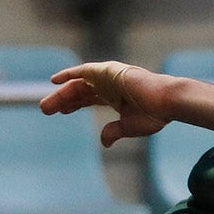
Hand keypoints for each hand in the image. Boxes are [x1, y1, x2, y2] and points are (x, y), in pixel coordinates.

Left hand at [40, 62, 177, 146]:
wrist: (167, 101)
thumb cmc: (154, 114)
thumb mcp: (129, 127)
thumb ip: (114, 131)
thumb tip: (103, 142)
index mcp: (115, 96)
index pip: (88, 99)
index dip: (74, 105)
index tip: (61, 111)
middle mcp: (109, 84)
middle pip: (79, 92)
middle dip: (62, 101)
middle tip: (46, 110)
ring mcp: (108, 77)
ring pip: (78, 85)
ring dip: (61, 94)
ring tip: (46, 106)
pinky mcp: (107, 72)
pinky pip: (83, 72)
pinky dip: (69, 74)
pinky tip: (55, 81)